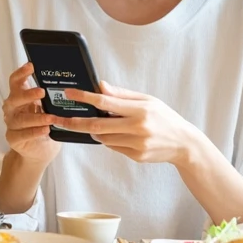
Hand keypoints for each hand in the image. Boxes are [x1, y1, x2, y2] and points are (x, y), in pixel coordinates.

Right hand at [2, 63, 61, 163]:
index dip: (21, 73)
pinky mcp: (13, 138)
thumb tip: (71, 80)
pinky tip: (46, 130)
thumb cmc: (46, 123)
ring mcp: (11, 123)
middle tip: (42, 92)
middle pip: (14, 98)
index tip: (31, 66)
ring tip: (51, 117)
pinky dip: (34, 132)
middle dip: (28, 94)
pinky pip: (22, 134)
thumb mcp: (49, 107)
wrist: (40, 149)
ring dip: (36, 117)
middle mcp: (12, 108)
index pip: (16, 81)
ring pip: (20, 119)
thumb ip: (52, 95)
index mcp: (19, 96)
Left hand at [55, 82, 202, 164]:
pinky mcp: (135, 156)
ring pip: (103, 138)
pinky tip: (116, 134)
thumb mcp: (147, 100)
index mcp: (140, 110)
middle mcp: (137, 127)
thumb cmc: (164, 117)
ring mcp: (136, 144)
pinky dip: (109, 139)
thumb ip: (122, 94)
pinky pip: (113, 147)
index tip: (70, 93)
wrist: (183, 143)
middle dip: (75, 123)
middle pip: (97, 126)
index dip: (85, 97)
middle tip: (59, 119)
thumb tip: (100, 87)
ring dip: (93, 131)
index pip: (105, 102)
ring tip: (94, 124)